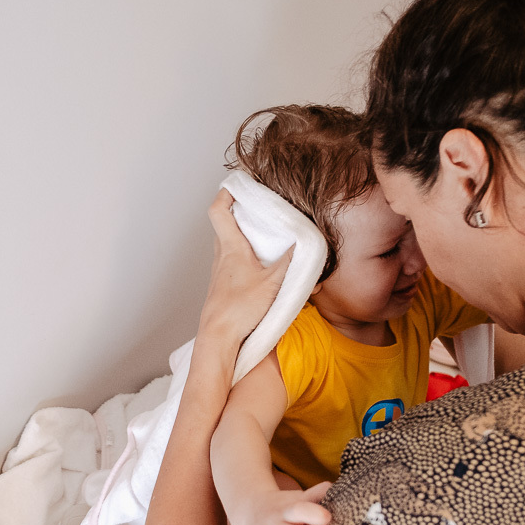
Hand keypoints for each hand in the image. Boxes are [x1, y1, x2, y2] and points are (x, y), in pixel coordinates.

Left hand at [198, 189, 292, 348]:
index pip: (218, 210)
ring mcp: (219, 273)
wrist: (218, 339)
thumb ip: (290, 263)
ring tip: (263, 235)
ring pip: (227, 245)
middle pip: (223, 225)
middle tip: (258, 207)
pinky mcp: (223, 288)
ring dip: (241, 236)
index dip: (226, 193)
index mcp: (230, 249)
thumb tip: (306, 244)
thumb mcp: (273, 284)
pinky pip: (231, 263)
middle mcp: (221, 257)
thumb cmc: (240, 311)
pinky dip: (243, 256)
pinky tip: (259, 266)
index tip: (240, 184)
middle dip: (238, 212)